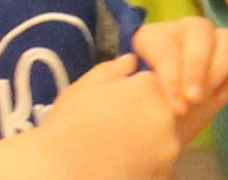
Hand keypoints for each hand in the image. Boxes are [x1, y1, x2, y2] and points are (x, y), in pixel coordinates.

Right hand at [0, 55, 178, 179]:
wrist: (58, 171)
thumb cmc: (66, 127)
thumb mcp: (83, 88)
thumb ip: (113, 69)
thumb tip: (132, 60)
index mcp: (147, 88)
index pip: (153, 86)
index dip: (135, 98)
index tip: (117, 110)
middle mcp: (165, 114)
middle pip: (164, 113)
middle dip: (145, 121)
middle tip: (116, 133)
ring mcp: (168, 147)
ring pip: (164, 142)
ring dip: (149, 145)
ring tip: (117, 153)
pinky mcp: (165, 173)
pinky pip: (160, 167)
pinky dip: (147, 168)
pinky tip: (122, 168)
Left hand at [125, 17, 227, 139]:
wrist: (151, 118)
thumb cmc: (134, 102)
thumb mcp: (119, 90)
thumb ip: (117, 76)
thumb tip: (128, 64)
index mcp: (153, 36)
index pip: (166, 46)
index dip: (172, 75)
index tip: (175, 107)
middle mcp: (184, 31)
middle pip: (200, 31)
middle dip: (198, 67)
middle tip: (195, 99)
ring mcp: (211, 42)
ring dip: (221, 68)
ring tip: (210, 98)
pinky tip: (223, 97)